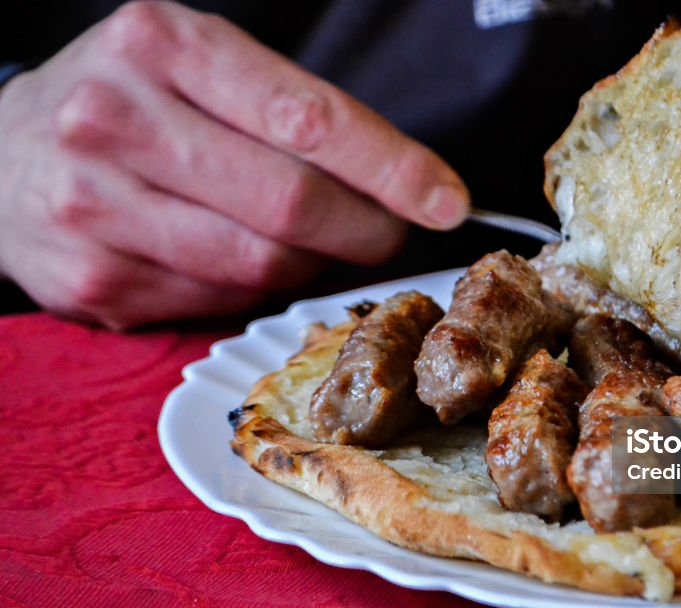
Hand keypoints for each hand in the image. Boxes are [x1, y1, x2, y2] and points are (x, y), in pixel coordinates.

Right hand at [0, 2, 469, 328]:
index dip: (393, 168)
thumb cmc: (128, 102)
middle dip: (366, 228)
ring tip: (309, 240)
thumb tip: (403, 185)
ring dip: (312, 262)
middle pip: (292, 203)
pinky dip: (255, 287)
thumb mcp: (199, 65)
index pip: (308, 118)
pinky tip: (240, 257)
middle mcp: (116, 118)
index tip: (446, 199)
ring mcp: (95, 206)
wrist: (2, 154)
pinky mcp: (93, 280)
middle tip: (389, 232)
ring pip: (262, 263)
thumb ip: (291, 113)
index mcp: (164, 44)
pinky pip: (220, 300)